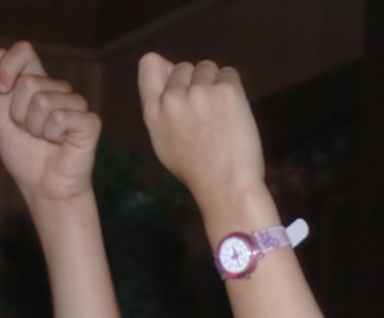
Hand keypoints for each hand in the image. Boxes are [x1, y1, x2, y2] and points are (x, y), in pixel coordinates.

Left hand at [0, 42, 98, 205]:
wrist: (44, 189)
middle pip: (28, 82)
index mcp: (38, 85)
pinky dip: (53, 135)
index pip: (24, 51)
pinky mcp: (89, 121)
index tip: (1, 88)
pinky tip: (60, 144)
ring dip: (35, 128)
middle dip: (19, 114)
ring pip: (43, 101)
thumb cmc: (26, 158)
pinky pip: (60, 117)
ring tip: (44, 140)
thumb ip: (1, 88)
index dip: (9, 65)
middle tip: (30, 133)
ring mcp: (76, 104)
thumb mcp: (2, 121)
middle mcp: (59, 90)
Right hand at [138, 53, 266, 208]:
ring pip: (208, 69)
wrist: (227, 188)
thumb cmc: (198, 169)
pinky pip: (229, 75)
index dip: (166, 69)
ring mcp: (199, 92)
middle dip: (196, 83)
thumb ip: (161, 106)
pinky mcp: (225, 91)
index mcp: (153, 111)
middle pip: (184, 67)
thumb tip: (167, 64)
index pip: (149, 63)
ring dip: (216, 86)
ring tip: (220, 120)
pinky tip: (233, 117)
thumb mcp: (165, 142)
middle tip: (206, 118)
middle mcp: (172, 99)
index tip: (181, 85)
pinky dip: (234, 91)